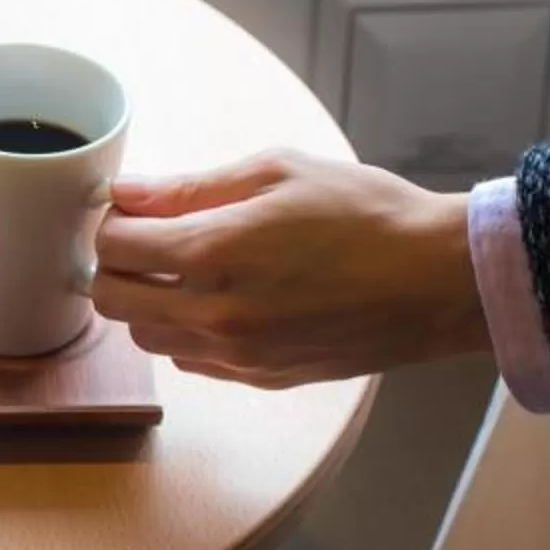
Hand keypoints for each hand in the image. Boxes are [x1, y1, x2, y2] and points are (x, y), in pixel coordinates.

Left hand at [89, 152, 484, 388]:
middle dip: (118, 264)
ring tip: (188, 270)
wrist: (437, 280)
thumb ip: (193, 187)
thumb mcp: (279, 172)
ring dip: (148, 302)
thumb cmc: (367, 214)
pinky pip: (189, 360)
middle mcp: (215, 313)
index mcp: (214, 252)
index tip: (136, 208)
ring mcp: (235, 354)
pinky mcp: (258, 377)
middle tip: (150, 238)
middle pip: (112, 299)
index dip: (115, 220)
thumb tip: (127, 192)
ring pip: (145, 337)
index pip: (113, 246)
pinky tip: (223, 301)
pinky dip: (187, 331)